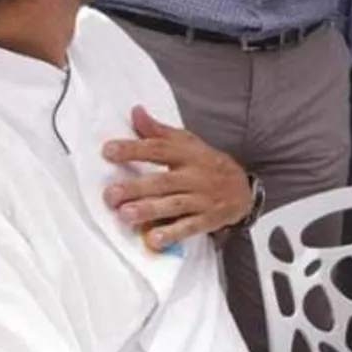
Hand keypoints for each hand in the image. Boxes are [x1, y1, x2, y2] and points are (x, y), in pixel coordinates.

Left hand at [103, 106, 249, 250]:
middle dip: (136, 188)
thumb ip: (158, 131)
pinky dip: (173, 234)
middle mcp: (194, 176)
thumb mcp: (187, 142)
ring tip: (125, 215)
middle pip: (163, 181)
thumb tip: (135, 112)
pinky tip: (154, 240)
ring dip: (149, 211)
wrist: (243, 189)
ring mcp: (202, 199)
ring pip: (174, 205)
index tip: (108, 151)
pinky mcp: (208, 220)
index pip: (158, 148)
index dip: (133, 149)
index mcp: (187, 154)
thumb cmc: (207, 163)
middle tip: (110, 195)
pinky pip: (189, 227)